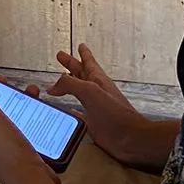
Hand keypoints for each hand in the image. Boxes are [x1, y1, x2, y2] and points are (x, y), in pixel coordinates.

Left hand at [0, 68, 61, 183]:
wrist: (36, 182)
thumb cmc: (8, 154)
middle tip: (2, 80)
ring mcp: (3, 146)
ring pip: (6, 116)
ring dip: (14, 101)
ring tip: (25, 90)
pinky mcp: (20, 148)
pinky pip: (21, 125)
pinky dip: (28, 113)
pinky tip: (37, 105)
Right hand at [46, 44, 176, 171]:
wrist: (129, 138)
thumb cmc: (116, 114)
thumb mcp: (90, 91)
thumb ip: (70, 84)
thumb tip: (54, 85)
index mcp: (98, 80)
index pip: (88, 62)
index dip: (83, 53)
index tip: (80, 45)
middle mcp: (96, 92)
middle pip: (80, 74)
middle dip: (70, 65)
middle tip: (61, 56)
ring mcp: (95, 107)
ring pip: (79, 93)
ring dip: (69, 86)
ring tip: (60, 82)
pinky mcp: (93, 123)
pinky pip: (79, 114)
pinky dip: (71, 110)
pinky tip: (67, 110)